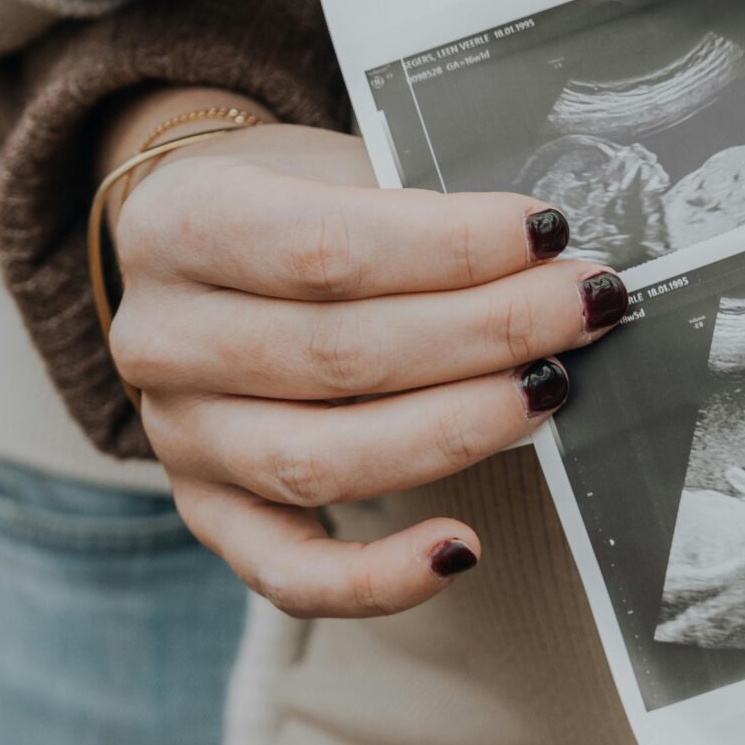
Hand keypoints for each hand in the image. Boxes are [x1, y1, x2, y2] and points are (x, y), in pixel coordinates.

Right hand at [104, 108, 628, 617]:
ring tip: (547, 390)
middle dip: (486, 332)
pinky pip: (290, 572)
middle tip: (582, 309)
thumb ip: (418, 211)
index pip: (326, 249)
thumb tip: (548, 259)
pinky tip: (461, 549)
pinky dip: (379, 577)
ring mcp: (179, 437)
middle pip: (339, 355)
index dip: (451, 247)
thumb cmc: (294, 203)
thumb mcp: (333, 166)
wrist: (203, 253)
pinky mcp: (209, 513)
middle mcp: (162, 338)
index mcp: (182, 222)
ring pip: (323, 459)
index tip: (547, 234)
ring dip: (457, 430)